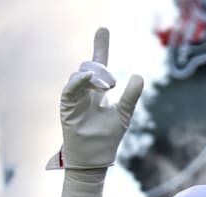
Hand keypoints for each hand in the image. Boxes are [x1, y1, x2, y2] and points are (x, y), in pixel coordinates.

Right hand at [46, 27, 143, 169]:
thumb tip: (138, 75)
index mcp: (98, 92)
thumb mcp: (124, 114)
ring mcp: (75, 99)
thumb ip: (131, 96)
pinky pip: (70, 90)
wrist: (95, 158)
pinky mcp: (67, 108)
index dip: (101, 48)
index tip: (103, 29)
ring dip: (93, 75)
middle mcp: (86, 92)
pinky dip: (78, 82)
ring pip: (80, 76)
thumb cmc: (108, 138)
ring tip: (106, 84)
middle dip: (98, 55)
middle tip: (110, 62)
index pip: (100, 65)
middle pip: (89, 67)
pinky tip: (88, 78)